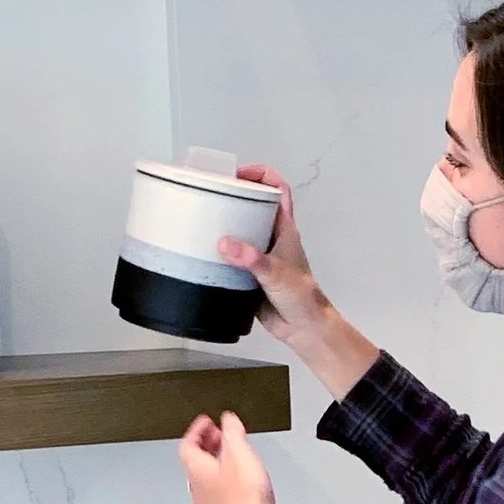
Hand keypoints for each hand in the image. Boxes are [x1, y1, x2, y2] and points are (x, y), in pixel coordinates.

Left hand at [178, 411, 283, 503]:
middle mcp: (198, 487)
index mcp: (196, 470)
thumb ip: (231, 431)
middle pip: (195, 460)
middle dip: (207, 443)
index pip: (186, 444)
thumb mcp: (240, 452)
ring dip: (217, 458)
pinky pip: (219, 488)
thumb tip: (227, 420)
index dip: (196, 429)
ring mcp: (210, 502)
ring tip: (233, 450)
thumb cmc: (245, 498)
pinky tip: (243, 474)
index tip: (207, 421)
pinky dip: (226, 474)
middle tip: (220, 433)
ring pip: (207, 474)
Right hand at [218, 167, 327, 344]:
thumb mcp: (277, 274)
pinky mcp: (248, 274)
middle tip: (211, 195)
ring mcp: (259, 255)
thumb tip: (226, 244)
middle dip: (234, 196)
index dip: (261, 175)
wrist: (303, 328)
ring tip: (200, 220)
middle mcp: (271, 238)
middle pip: (254, 205)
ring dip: (223, 224)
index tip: (237, 175)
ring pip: (240, 230)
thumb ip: (252, 259)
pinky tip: (201, 253)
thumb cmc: (303, 299)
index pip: (278, 189)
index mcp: (284, 229)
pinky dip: (217, 252)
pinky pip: (230, 257)